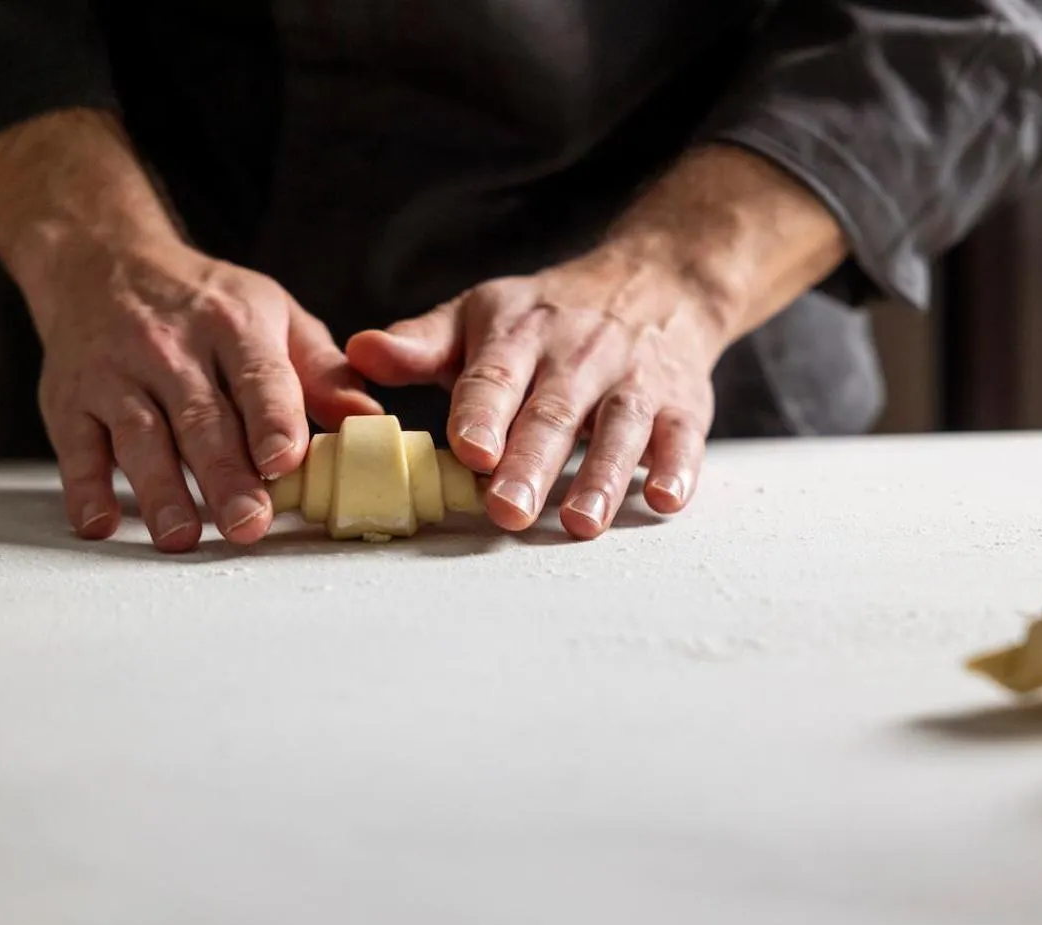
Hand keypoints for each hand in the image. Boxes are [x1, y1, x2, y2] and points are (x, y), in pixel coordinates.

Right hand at [0, 108, 381, 551]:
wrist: (101, 260)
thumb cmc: (204, 303)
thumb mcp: (273, 315)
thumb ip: (321, 372)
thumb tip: (367, 420)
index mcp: (233, 325)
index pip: (257, 376)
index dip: (272, 420)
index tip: (285, 462)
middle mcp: (170, 347)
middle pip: (201, 419)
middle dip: (225, 476)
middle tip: (248, 525)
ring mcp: (115, 373)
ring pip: (140, 436)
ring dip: (161, 490)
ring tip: (183, 536)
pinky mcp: (69, 398)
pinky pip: (76, 446)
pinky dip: (85, 487)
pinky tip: (100, 522)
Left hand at [346, 146, 846, 539]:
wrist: (656, 283)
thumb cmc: (549, 317)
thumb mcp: (481, 316)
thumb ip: (420, 345)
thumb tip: (358, 353)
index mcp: (521, 332)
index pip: (496, 374)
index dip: (482, 412)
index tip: (468, 451)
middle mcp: (581, 352)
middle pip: (554, 411)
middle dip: (531, 463)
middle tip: (507, 510)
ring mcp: (636, 378)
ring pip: (619, 428)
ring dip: (601, 477)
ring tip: (578, 523)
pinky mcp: (684, 403)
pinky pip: (683, 436)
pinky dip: (676, 467)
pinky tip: (663, 499)